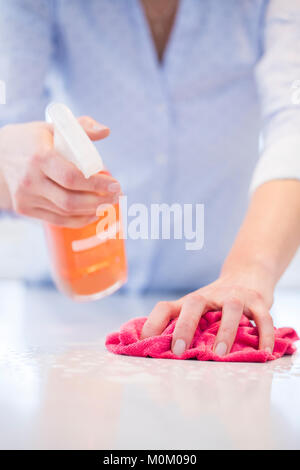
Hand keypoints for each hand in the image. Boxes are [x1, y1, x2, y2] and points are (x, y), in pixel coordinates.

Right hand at [0, 117, 120, 226]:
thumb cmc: (31, 140)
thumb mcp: (53, 127)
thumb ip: (81, 127)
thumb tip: (106, 131)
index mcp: (40, 157)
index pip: (73, 177)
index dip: (97, 185)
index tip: (115, 184)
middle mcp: (30, 180)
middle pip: (70, 200)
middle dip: (99, 201)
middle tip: (116, 196)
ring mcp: (26, 197)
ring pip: (65, 212)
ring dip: (92, 211)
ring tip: (108, 204)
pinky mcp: (25, 209)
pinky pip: (56, 220)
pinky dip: (78, 220)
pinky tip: (93, 214)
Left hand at [141, 268, 274, 355]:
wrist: (247, 273)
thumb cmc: (216, 301)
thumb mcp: (197, 311)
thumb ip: (183, 327)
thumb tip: (156, 353)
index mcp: (191, 302)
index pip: (166, 307)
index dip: (152, 323)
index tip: (143, 343)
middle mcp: (210, 296)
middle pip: (194, 303)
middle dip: (185, 326)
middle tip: (179, 350)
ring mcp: (235, 296)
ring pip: (230, 308)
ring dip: (225, 331)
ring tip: (220, 354)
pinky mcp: (257, 300)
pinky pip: (262, 316)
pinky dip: (264, 334)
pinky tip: (263, 352)